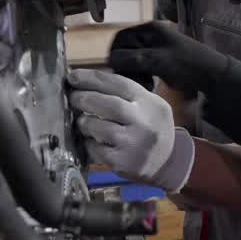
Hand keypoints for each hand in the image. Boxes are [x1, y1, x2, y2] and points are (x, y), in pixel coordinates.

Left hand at [68, 69, 194, 192]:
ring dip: (85, 122)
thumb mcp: (148, 105)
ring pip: (101, 128)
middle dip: (86, 99)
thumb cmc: (150, 127)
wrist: (168, 162)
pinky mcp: (124, 163)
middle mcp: (145, 123)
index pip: (120, 85)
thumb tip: (86, 82)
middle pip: (111, 105)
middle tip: (73, 97)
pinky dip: (89, 142)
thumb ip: (124, 94)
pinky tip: (90, 139)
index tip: (74, 76)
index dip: (93, 78)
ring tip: (81, 121)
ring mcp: (135, 144)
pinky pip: (97, 149)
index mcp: (150, 104)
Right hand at [107, 21, 230, 94]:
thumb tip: (110, 61)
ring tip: (144, 84)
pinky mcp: (160, 60)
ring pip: (132, 60)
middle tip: (135, 81)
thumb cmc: (187, 65)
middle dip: (126, 67)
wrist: (213, 76)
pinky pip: (142, 67)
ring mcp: (156, 47)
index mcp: (150, 29)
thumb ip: (132, 59)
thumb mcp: (157, 61)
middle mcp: (151, 35)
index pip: (119, 40)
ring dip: (133, 73)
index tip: (121, 73)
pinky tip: (150, 84)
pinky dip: (141, 76)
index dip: (117, 56)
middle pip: (124, 50)